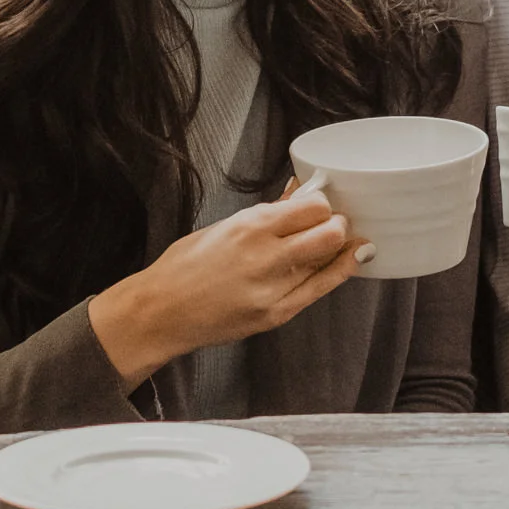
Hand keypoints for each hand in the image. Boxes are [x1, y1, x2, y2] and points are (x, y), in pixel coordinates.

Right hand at [88, 177, 371, 387]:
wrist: (160, 312)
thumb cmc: (185, 266)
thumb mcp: (224, 226)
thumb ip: (267, 213)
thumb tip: (299, 193)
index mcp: (249, 227)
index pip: (313, 207)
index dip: (323, 203)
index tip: (322, 204)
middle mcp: (265, 257)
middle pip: (330, 233)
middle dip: (338, 224)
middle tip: (336, 223)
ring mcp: (273, 290)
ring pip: (329, 262)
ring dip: (341, 248)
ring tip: (346, 241)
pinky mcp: (276, 316)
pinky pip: (319, 290)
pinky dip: (337, 273)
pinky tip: (349, 262)